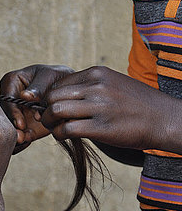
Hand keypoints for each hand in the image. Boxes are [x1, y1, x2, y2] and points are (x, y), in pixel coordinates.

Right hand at [0, 64, 74, 149]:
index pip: (7, 99)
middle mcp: (9, 99)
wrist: (68, 91)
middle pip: (5, 115)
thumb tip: (25, 96)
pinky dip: (21, 141)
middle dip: (12, 127)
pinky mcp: (22, 126)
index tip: (21, 124)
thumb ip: (38, 87)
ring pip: (9, 127)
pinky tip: (27, 142)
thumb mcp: (49, 77)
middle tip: (21, 137)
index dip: (13, 112)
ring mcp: (14, 114)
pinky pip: (18, 135)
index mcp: (10, 82)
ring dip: (15, 136)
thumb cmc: (56, 78)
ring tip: (24, 141)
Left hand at [40, 65, 170, 148]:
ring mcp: (99, 107)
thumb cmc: (138, 104)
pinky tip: (65, 136)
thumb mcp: (114, 83)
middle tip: (48, 120)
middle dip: (45, 109)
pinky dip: (60, 134)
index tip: (51, 107)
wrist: (164, 119)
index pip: (59, 83)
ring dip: (49, 122)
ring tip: (55, 128)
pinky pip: (67, 129)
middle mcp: (96, 87)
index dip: (50, 97)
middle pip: (53, 96)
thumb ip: (90, 86)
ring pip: (56, 111)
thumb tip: (65, 95)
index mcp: (97, 74)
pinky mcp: (102, 127)